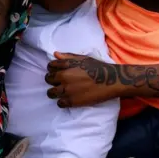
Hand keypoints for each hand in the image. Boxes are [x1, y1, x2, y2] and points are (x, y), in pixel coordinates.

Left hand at [44, 52, 158, 106]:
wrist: (110, 81)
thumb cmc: (98, 67)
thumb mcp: (83, 59)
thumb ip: (68, 56)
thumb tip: (55, 54)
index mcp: (66, 65)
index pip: (50, 66)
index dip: (53, 69)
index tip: (57, 72)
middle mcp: (64, 77)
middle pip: (48, 79)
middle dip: (52, 80)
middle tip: (60, 83)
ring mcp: (67, 90)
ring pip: (51, 93)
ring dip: (54, 92)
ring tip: (62, 92)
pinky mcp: (72, 101)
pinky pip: (59, 103)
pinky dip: (62, 102)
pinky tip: (68, 99)